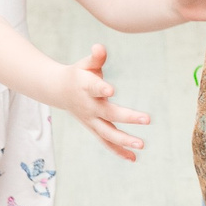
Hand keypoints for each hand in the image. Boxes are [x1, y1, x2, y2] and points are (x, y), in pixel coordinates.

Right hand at [52, 44, 149, 159]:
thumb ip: (95, 57)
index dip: (101, 88)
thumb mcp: (85, 63)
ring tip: (142, 145)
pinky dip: (119, 151)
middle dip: (127, 117)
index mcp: (86, 87)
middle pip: (108, 114)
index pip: (94, 88)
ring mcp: (91, 120)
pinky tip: (134, 158)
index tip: (111, 89)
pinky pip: (106, 142)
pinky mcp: (94, 128)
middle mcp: (89, 106)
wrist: (59, 90)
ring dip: (124, 141)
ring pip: (107, 133)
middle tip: (147, 119)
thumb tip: (100, 47)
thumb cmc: (79, 73)